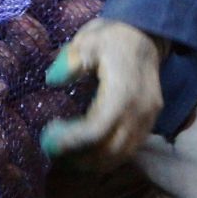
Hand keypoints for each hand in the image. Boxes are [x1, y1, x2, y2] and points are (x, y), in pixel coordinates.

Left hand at [40, 19, 165, 169]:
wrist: (146, 35)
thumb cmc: (112, 38)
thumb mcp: (88, 40)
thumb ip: (71, 60)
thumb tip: (52, 80)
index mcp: (123, 91)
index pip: (97, 129)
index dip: (71, 141)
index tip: (47, 138)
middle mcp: (139, 111)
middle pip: (109, 150)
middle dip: (79, 158)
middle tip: (51, 152)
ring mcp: (147, 119)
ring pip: (120, 155)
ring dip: (92, 162)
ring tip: (65, 156)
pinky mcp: (149, 122)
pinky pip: (129, 149)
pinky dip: (107, 157)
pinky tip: (85, 152)